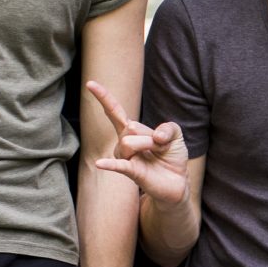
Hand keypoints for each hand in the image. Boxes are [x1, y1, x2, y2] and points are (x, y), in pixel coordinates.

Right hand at [86, 79, 188, 201]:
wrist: (177, 182)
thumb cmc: (172, 157)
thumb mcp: (176, 135)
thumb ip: (169, 127)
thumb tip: (157, 136)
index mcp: (133, 131)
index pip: (114, 112)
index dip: (103, 98)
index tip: (90, 84)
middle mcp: (125, 143)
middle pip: (130, 128)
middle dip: (150, 135)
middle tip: (161, 146)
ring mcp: (126, 158)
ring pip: (128, 143)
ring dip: (148, 146)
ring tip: (157, 155)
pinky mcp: (131, 172)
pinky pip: (118, 165)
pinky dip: (109, 164)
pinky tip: (100, 164)